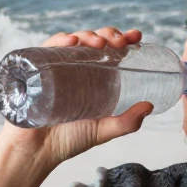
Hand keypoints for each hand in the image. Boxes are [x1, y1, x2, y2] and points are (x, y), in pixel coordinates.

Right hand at [0, 27, 153, 168]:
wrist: (36, 152)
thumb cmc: (68, 141)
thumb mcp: (102, 131)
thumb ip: (126, 123)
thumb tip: (149, 106)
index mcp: (94, 79)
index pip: (110, 52)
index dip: (123, 40)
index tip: (136, 36)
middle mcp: (76, 69)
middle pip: (94, 42)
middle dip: (108, 34)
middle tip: (119, 42)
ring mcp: (57, 68)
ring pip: (74, 40)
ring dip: (88, 35)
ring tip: (99, 42)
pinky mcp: (38, 69)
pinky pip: (48, 48)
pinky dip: (60, 40)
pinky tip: (71, 41)